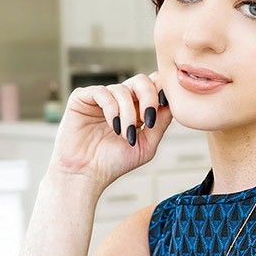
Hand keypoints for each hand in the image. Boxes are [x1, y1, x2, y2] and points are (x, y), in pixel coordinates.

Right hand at [47, 73, 171, 187]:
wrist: (86, 175)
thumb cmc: (114, 163)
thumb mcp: (146, 145)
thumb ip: (160, 123)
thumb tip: (173, 103)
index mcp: (136, 108)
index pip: (153, 87)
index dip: (161, 94)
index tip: (162, 111)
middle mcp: (119, 100)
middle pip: (141, 80)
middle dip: (149, 97)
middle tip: (148, 119)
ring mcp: (101, 98)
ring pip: (123, 89)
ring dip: (129, 113)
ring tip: (126, 134)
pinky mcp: (82, 98)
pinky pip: (102, 92)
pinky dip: (112, 109)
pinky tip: (114, 127)